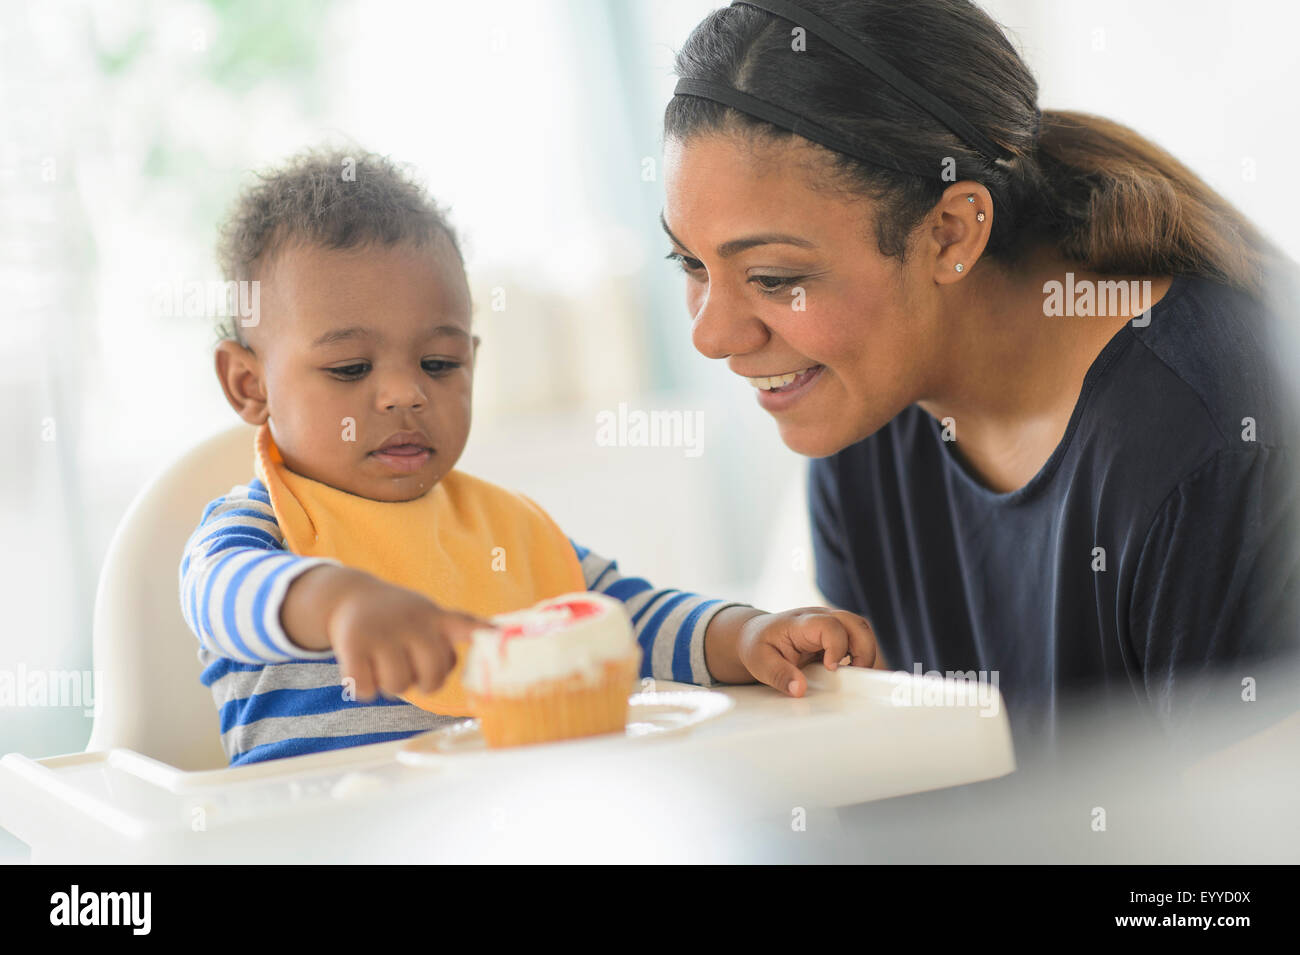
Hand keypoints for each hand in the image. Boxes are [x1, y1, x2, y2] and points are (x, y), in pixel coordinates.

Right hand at [325, 574, 492, 701]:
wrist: (350, 596)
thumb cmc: (400, 617)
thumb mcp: (430, 615)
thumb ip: (456, 632)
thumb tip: (491, 643)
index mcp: (437, 618)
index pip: (467, 625)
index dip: (485, 633)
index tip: (501, 637)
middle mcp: (413, 622)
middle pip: (433, 676)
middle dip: (424, 683)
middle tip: (411, 669)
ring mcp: (384, 631)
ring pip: (398, 685)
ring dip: (391, 685)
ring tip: (384, 662)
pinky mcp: (354, 643)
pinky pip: (367, 688)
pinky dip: (364, 687)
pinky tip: (361, 666)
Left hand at [736, 606, 878, 697]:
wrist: (755, 634)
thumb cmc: (758, 645)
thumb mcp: (760, 663)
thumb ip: (779, 675)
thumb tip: (800, 690)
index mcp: (801, 623)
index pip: (830, 625)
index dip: (837, 647)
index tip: (831, 668)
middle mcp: (820, 617)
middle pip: (855, 623)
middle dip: (863, 649)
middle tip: (854, 674)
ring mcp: (830, 622)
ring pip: (861, 629)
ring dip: (865, 652)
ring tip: (854, 674)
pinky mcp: (835, 632)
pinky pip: (857, 638)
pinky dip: (860, 653)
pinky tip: (849, 670)